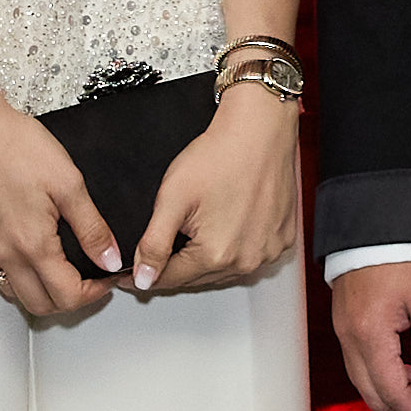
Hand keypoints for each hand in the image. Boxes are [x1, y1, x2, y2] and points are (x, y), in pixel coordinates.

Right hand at [0, 95, 123, 323]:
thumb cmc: (13, 145)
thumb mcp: (67, 182)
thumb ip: (91, 227)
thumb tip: (109, 259)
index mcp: (32, 244)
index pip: (67, 296)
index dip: (94, 293)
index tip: (107, 278)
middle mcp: (5, 254)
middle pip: (41, 306)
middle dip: (71, 301)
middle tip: (90, 279)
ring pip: (16, 294)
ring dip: (43, 293)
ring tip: (64, 271)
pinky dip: (20, 279)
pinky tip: (34, 257)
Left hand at [127, 88, 301, 295]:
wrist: (258, 130)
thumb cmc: (219, 155)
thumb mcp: (172, 199)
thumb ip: (154, 244)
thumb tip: (143, 279)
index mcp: (216, 254)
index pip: (170, 279)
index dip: (144, 276)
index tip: (128, 276)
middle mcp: (246, 260)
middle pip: (197, 277)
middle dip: (175, 267)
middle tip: (158, 250)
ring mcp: (268, 252)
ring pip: (224, 271)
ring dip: (205, 261)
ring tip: (194, 233)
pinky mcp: (282, 240)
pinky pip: (250, 256)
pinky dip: (234, 250)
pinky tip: (225, 229)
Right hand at [329, 257, 410, 410]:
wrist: (376, 221)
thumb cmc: (403, 254)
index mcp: (370, 335)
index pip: (392, 392)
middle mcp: (349, 338)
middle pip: (373, 394)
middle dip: (406, 408)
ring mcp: (344, 331)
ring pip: (364, 381)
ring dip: (394, 392)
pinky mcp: (345, 323)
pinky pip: (360, 363)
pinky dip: (383, 374)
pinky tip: (408, 367)